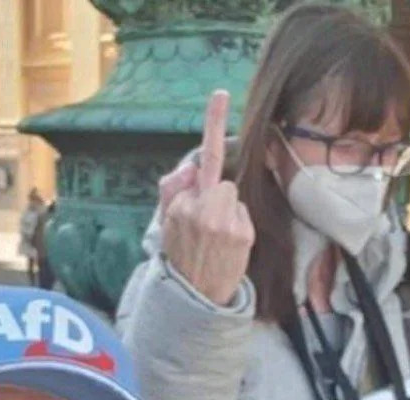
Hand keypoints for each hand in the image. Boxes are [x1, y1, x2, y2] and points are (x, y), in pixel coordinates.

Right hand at [160, 90, 254, 306]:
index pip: (202, 161)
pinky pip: (245, 216)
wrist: (193, 296)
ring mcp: (223, 222)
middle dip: (217, 198)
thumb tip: (192, 167)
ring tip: (216, 240)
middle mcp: (201, 209)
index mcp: (181, 204)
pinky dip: (240, 228)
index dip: (213, 123)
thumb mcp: (164, 223)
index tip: (220, 94)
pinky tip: (227, 248)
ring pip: (235, 197)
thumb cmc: (180, 256)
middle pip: (222, 181)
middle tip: (207, 227)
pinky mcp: (242, 234)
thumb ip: (172, 190)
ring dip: (229, 213)